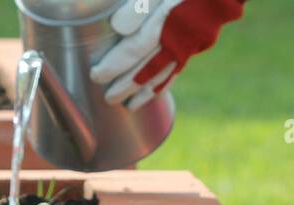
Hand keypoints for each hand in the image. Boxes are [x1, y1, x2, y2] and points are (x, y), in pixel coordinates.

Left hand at [90, 0, 245, 109]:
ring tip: (130, 106)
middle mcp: (176, 41)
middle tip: (108, 100)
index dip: (113, 65)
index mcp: (166, 25)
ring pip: (162, 75)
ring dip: (144, 92)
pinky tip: (154, 91)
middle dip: (125, 86)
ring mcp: (188, 46)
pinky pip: (177, 70)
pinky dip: (163, 83)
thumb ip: (140, 6)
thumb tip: (117, 27)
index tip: (96, 76)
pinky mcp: (198, 44)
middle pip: (145, 70)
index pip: (133, 50)